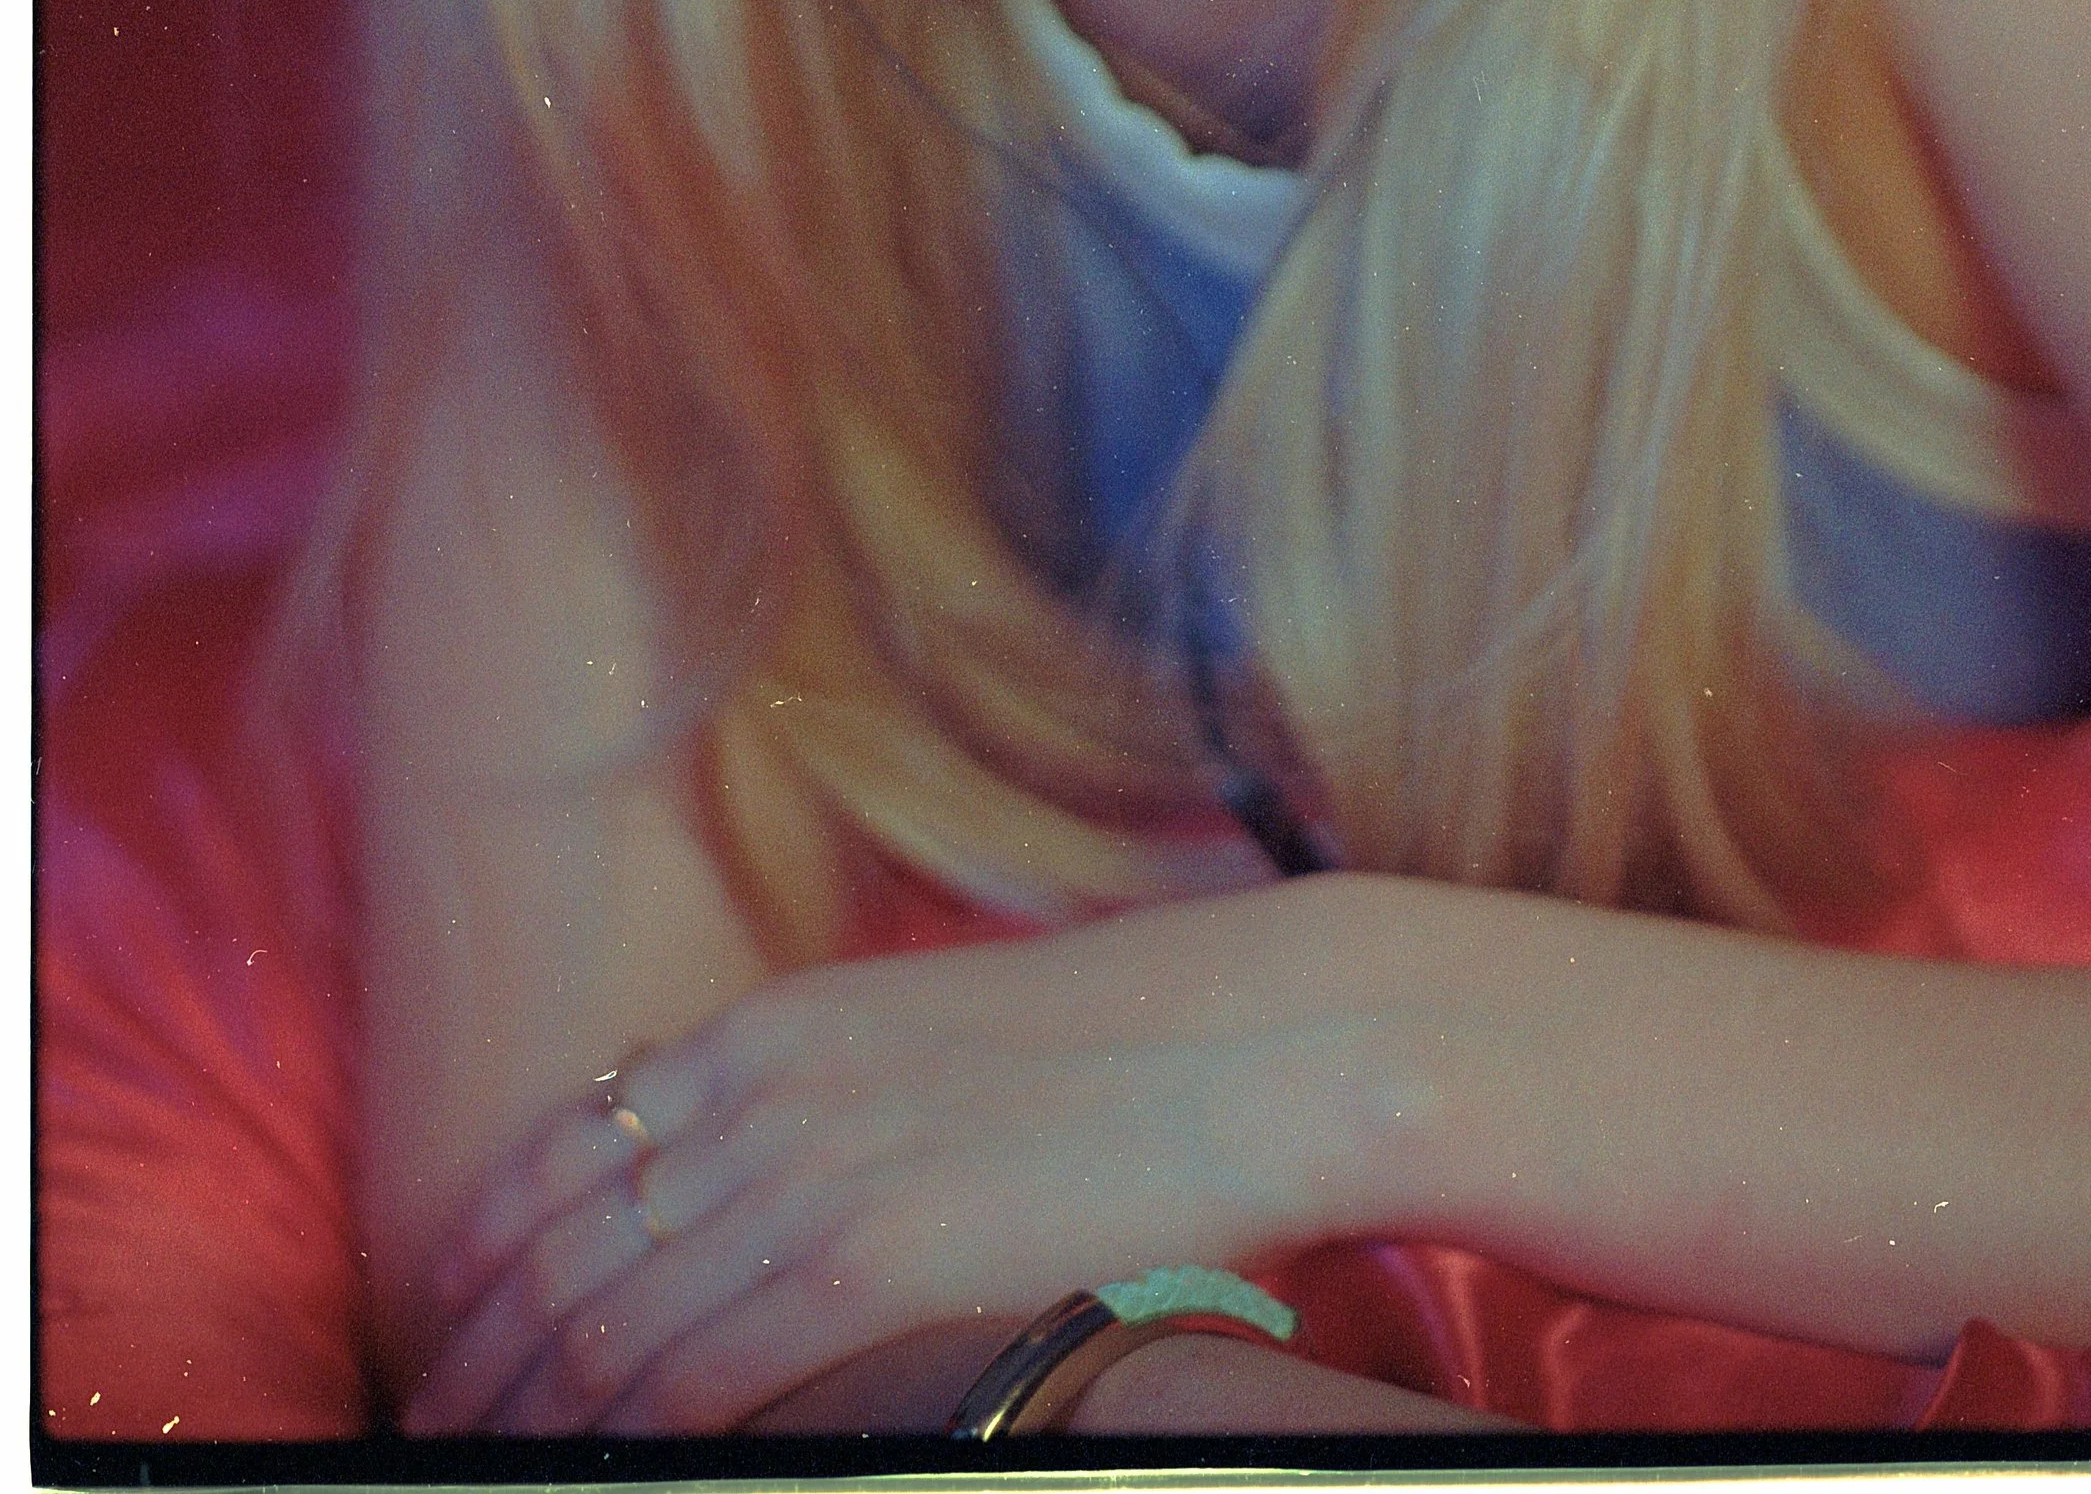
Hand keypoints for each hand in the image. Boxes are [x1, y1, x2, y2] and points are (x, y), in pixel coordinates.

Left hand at [403, 872, 1423, 1434]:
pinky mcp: (867, 1254)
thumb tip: (777, 1181)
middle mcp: (769, 1085)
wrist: (1271, 1038)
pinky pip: (695, 1373)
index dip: (492, 1243)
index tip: (456, 1316)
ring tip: (489, 1457)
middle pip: (566, 1238)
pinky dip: (630, 1432)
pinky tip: (605, 1467)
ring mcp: (810, 1167)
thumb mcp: (944, 1038)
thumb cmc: (1142, 1050)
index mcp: (783, 1023)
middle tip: (437, 1418)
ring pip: (607, 1316)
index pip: (575, 1142)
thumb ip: (839, 1096)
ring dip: (532, 1403)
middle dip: (482, 1344)